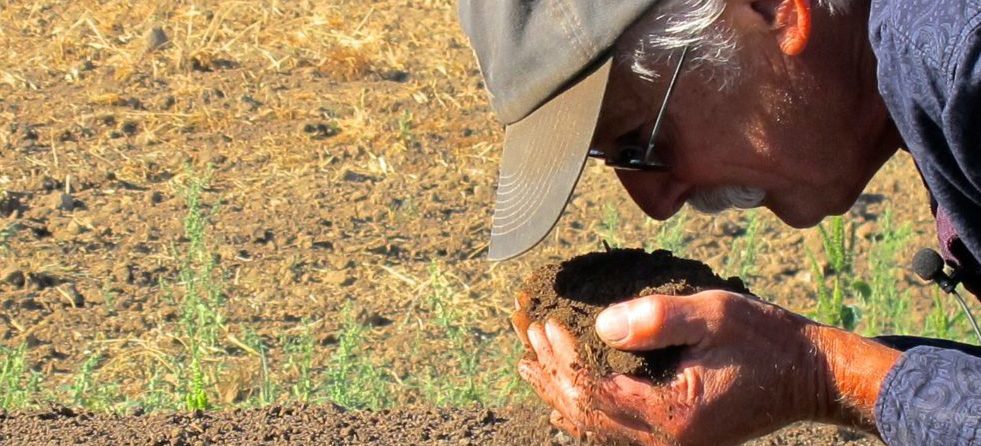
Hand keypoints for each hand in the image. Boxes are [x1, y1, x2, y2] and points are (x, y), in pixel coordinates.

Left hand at [512, 290, 900, 445]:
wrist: (810, 376)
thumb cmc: (766, 341)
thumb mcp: (714, 315)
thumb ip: (656, 320)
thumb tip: (600, 328)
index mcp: (672, 416)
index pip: (594, 390)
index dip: (561, 358)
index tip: (542, 322)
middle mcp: (665, 441)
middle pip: (586, 414)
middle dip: (550, 374)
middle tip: (524, 339)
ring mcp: (670, 444)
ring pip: (596, 426)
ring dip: (559, 393)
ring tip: (529, 366)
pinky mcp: (675, 437)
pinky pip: (615, 430)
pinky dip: (585, 408)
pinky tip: (566, 396)